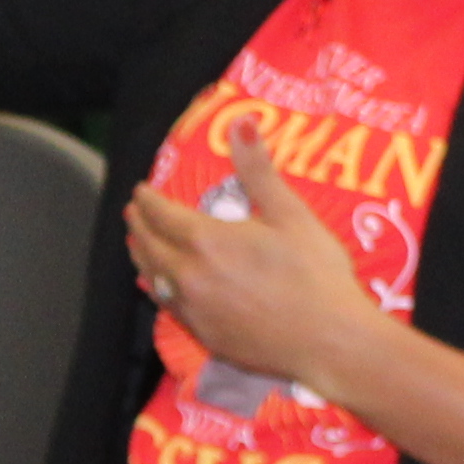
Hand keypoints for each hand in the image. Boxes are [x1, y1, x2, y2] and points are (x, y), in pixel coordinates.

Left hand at [117, 133, 384, 395]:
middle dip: (139, 225)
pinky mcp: (206, 336)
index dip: (148, 200)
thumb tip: (241, 122)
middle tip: (134, 213)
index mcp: (207, 240)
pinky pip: (170, 307)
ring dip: (143, 257)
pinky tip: (163, 287)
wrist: (329, 341)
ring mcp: (196, 310)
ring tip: (138, 245)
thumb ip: (258, 170)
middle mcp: (190, 276)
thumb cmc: (316, 274)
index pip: (162, 214)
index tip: (141, 190)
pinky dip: (159, 289)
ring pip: (154, 279)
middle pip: (151, 246)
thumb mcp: (291, 214)